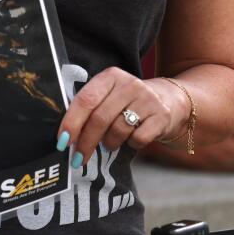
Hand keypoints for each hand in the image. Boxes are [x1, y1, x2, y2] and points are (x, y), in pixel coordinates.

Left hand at [57, 68, 186, 165]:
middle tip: (78, 157)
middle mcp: (129, 84)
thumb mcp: (110, 94)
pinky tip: (130, 139)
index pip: (85, 100)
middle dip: (85, 141)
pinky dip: (130, 144)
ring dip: (108, 143)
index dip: (72, 122)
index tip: (62, 141)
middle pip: (99, 118)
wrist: (171, 100)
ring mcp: (147, 99)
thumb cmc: (130, 101)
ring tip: (108, 144)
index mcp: (110, 77)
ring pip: (118, 129)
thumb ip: (91, 106)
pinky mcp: (162, 116)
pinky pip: (138, 138)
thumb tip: (66, 133)